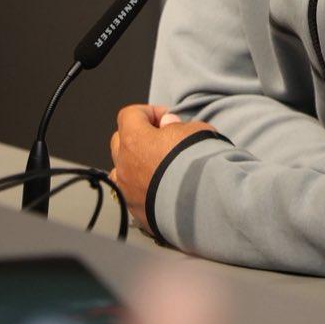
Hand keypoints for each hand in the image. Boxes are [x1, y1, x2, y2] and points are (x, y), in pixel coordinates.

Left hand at [110, 103, 216, 233]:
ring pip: (122, 171)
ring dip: (136, 165)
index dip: (149, 112)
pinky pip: (132, 194)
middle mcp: (124, 164)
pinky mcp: (135, 211)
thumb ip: (177, 125)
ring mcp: (127, 190)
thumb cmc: (198, 162)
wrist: (204, 202)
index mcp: (135, 139)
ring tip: (159, 168)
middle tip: (163, 141)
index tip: (168, 119)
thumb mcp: (195, 130)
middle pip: (120, 141)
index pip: (130, 114)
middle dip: (140, 137)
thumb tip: (167, 125)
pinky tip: (163, 190)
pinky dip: (142, 189)